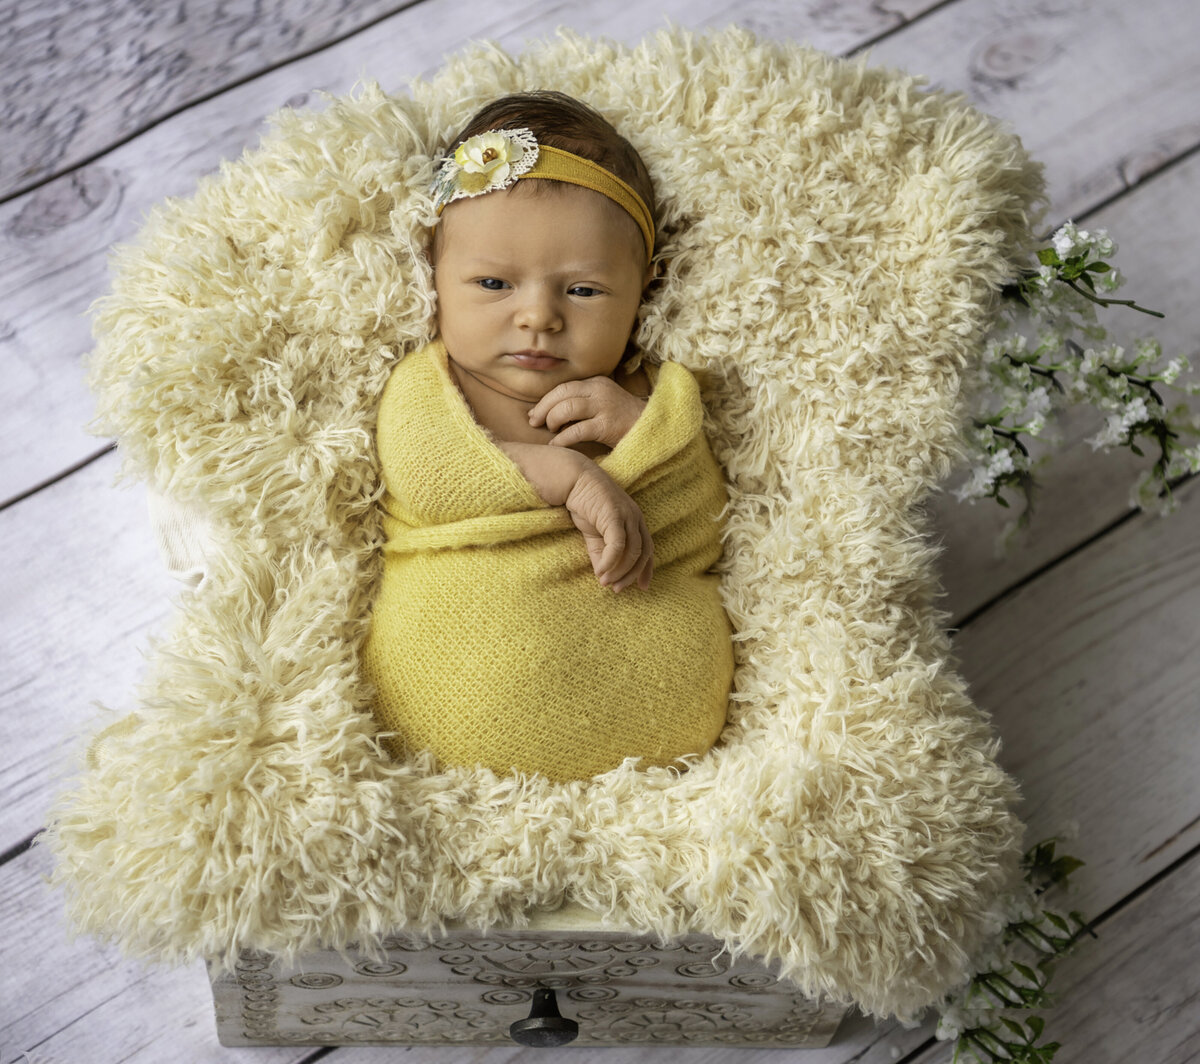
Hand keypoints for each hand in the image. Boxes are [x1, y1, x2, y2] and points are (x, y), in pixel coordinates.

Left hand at [528, 376, 646, 449]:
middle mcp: (600, 391)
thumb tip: (551, 411)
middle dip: (543, 409)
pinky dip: (562, 439)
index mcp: (597, 383)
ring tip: (551, 432)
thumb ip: (583, 402)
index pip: (564, 387)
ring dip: (553, 421)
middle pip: (561, 394)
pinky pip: (576, 431)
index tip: (535, 413)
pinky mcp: (607, 425)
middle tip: (534, 422)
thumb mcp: (604, 403)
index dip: (546, 400)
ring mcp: (604, 407)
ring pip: (567, 409)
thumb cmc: (624, 421)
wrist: (654, 430)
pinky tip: (556, 446)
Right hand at [564, 464, 653, 591]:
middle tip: (617, 589)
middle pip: (643, 553)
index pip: (648, 550)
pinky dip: (611, 561)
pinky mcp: (614, 514)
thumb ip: (601, 554)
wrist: (572, 480)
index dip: (646, 570)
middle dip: (631, 575)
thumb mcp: (594, 535)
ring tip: (605, 582)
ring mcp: (627, 515)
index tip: (640, 588)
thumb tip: (603, 577)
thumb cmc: (585, 504)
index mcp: (635, 521)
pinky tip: (601, 571)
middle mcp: (636, 518)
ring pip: (632, 551)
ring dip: (620, 571)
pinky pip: (618, 544)